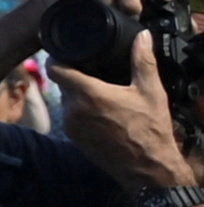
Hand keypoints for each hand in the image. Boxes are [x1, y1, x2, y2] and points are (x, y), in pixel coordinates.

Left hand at [52, 54, 192, 199]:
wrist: (147, 170)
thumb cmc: (150, 131)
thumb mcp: (151, 92)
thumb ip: (143, 61)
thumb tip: (142, 36)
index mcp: (88, 94)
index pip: (54, 67)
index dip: (57, 57)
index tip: (67, 52)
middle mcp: (73, 109)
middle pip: (62, 83)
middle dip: (74, 75)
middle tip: (92, 70)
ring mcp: (71, 126)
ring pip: (66, 100)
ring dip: (78, 94)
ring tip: (100, 90)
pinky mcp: (73, 138)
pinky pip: (70, 116)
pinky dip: (80, 110)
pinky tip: (100, 109)